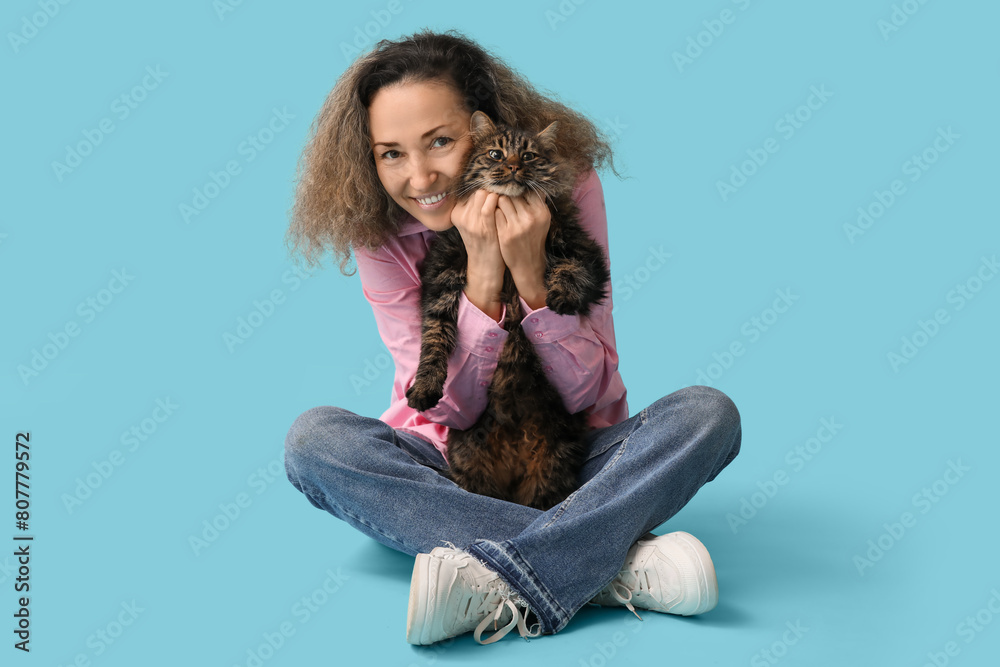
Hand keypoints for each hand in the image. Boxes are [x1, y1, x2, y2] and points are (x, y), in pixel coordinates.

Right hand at [450, 190, 505, 319]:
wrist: (486, 268)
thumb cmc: (485, 243)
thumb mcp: (475, 224)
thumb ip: (476, 207)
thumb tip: (491, 188)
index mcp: (457, 213)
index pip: (472, 191)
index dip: (487, 190)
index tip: (498, 194)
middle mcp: (461, 216)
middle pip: (478, 191)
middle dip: (492, 191)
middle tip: (504, 197)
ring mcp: (470, 222)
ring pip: (483, 194)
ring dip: (498, 195)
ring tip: (507, 202)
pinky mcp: (482, 227)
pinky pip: (489, 205)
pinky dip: (499, 202)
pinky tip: (508, 206)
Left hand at [495, 191, 549, 308]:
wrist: (528, 264)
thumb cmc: (533, 238)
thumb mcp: (541, 220)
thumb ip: (537, 202)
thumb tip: (528, 183)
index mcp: (542, 212)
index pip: (527, 189)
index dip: (518, 188)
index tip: (513, 189)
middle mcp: (531, 218)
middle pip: (513, 193)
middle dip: (507, 193)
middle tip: (502, 194)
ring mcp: (518, 226)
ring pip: (502, 200)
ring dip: (498, 200)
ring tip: (498, 204)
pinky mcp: (505, 233)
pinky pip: (495, 213)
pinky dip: (493, 212)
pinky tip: (494, 215)